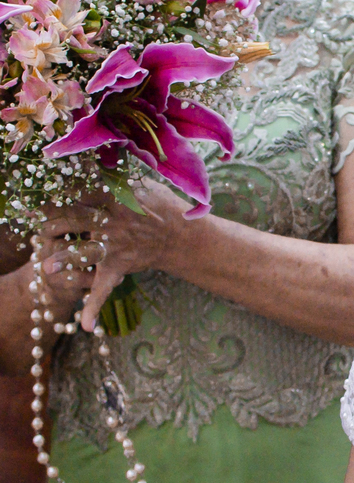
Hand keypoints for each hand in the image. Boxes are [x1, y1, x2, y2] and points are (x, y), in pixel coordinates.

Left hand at [38, 183, 194, 331]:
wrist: (185, 236)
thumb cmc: (164, 206)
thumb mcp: (144, 182)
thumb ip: (120, 173)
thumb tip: (103, 156)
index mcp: (113, 196)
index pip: (76, 194)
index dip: (57, 196)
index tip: (43, 199)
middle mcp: (111, 220)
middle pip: (71, 220)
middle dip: (50, 224)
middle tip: (38, 228)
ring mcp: (114, 245)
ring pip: (81, 252)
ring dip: (63, 261)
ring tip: (46, 268)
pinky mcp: (119, 266)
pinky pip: (105, 288)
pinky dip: (95, 307)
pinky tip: (86, 326)